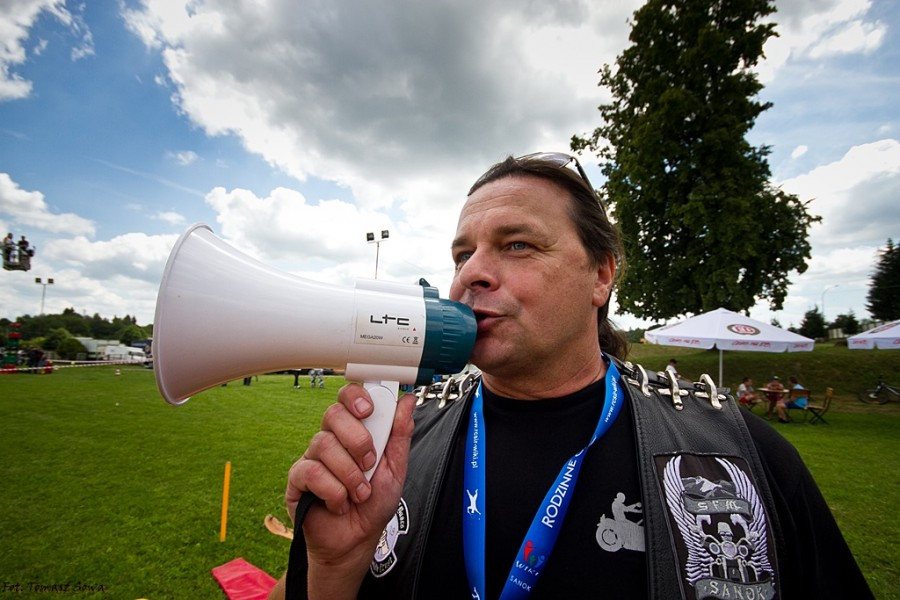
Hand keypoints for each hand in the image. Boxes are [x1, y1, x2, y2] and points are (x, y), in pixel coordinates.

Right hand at [285, 383, 415, 595]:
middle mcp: (331, 439)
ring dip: (350, 474)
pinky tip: (340, 504)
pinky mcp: (297, 479)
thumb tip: (408, 401)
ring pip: (324, 445)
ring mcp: (312, 457)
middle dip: (357, 439)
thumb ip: (400, 434)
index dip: (355, 397)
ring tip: (360, 493)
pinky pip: (312, 472)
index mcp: (354, 430)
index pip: (347, 397)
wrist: (357, 540)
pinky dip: (334, 492)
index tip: (369, 411)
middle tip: (370, 463)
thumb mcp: (396, 469)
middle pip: (333, 414)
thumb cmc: (374, 503)